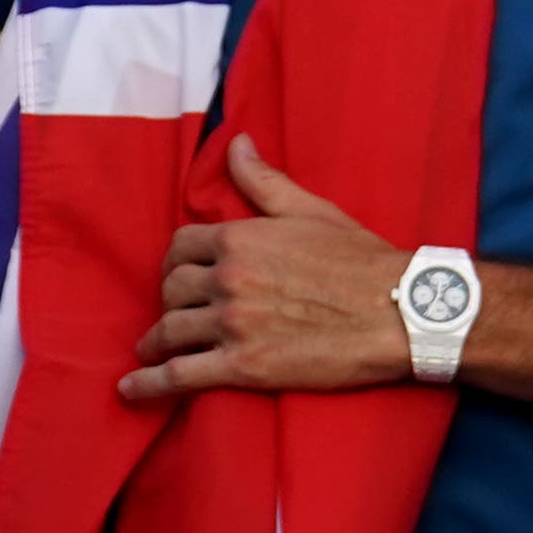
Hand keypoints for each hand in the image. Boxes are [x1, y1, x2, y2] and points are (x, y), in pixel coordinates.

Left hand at [124, 138, 414, 403]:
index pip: (180, 247)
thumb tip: (236, 143)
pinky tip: (131, 389)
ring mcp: (233, 324)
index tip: (180, 276)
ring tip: (150, 350)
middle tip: (174, 313)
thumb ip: (264, 181)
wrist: (400, 312)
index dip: (176, 263)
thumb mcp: (310, 211)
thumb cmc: (361, 261)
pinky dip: (149, 384)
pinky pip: (180, 375)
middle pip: (171, 290)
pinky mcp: (243, 367)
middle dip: (169, 301)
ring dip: (156, 341)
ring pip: (170, 331)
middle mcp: (228, 278)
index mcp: (239, 238)